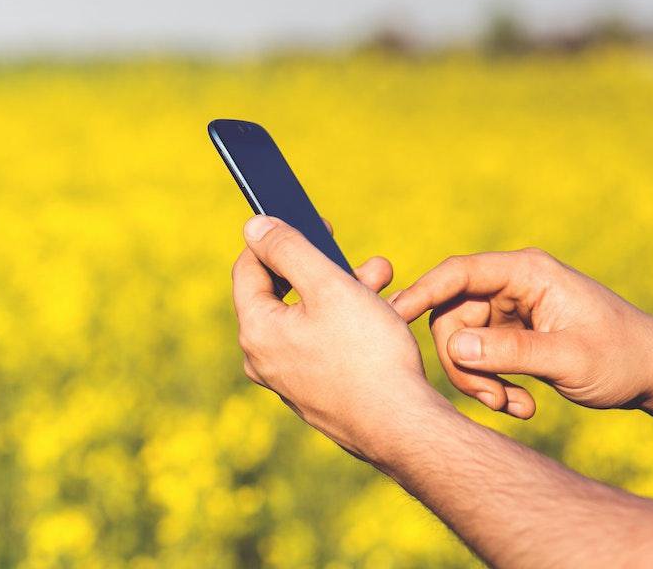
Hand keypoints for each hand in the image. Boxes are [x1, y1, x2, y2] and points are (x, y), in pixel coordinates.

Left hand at [232, 215, 444, 460]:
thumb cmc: (367, 355)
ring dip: (345, 292)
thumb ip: (288, 249)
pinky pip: (323, 345)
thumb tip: (253, 226)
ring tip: (385, 280)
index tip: (315, 223)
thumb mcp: (329, 286)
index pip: (249, 268)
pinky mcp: (314, 394)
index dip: (278, 239)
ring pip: (310, 319)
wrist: (403, 428)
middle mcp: (262, 358)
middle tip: (365, 260)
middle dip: (325, 267)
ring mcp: (288, 379)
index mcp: (256, 330)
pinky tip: (384, 316)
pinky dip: (348, 324)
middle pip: (284, 294)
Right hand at [391, 248, 652, 427]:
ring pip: (460, 343)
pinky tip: (522, 405)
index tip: (392, 317)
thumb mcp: (568, 358)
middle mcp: (512, 286)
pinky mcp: (509, 335)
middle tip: (492, 399)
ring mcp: (509, 311)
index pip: (458, 274)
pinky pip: (478, 359)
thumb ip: (510, 351)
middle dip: (463, 363)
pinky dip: (492, 385)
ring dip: (479, 381)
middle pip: (451, 317)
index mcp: (526, 273)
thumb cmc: (622, 358)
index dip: (421, 293)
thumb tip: (452, 349)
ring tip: (514, 407)